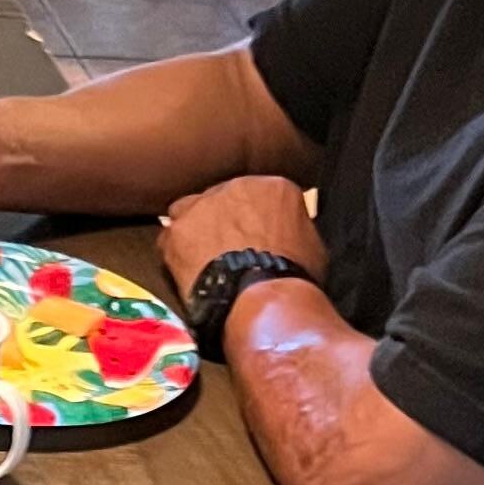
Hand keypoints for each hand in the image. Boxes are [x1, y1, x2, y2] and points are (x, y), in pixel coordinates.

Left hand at [158, 173, 324, 300]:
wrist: (265, 299)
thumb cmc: (296, 278)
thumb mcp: (314, 247)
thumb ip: (296, 231)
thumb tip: (292, 237)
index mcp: (275, 187)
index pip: (259, 196)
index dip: (254, 219)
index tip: (253, 238)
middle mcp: (237, 185)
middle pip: (222, 199)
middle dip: (222, 221)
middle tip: (224, 251)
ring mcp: (203, 205)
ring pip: (190, 211)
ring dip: (195, 231)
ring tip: (201, 261)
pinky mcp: (178, 230)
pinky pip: (170, 238)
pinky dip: (175, 253)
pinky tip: (186, 274)